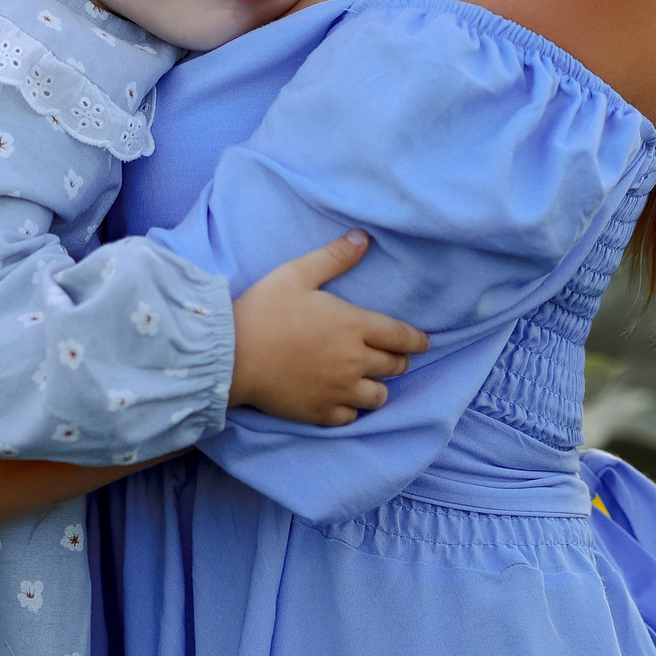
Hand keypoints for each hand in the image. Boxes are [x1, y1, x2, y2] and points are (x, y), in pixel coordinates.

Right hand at [228, 231, 428, 425]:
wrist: (231, 356)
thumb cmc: (263, 310)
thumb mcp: (297, 274)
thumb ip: (333, 257)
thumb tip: (363, 238)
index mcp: (353, 325)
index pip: (401, 336)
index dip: (417, 340)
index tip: (424, 343)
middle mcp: (353, 361)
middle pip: (394, 366)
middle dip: (399, 360)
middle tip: (393, 357)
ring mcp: (338, 391)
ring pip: (378, 396)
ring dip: (378, 386)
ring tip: (370, 380)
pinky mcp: (320, 413)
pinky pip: (351, 417)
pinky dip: (352, 409)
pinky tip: (344, 400)